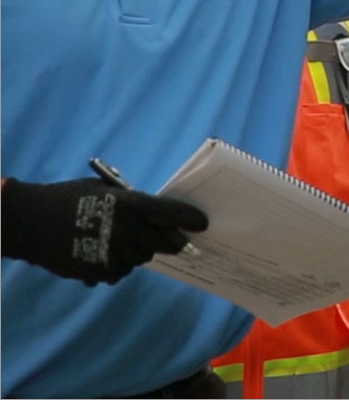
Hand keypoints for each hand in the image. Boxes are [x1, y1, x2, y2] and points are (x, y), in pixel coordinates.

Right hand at [1, 177, 207, 284]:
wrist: (32, 222)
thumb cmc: (70, 197)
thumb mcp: (105, 189)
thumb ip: (132, 201)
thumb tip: (154, 212)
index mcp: (130, 204)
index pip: (171, 214)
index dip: (190, 219)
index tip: (203, 224)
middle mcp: (127, 230)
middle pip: (165, 242)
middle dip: (172, 239)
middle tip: (175, 237)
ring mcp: (114, 255)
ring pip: (144, 258)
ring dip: (142, 250)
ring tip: (125, 238)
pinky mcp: (100, 273)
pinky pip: (122, 271)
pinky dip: (120, 263)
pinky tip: (106, 251)